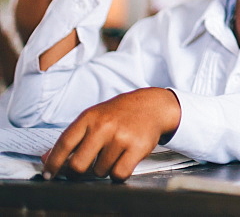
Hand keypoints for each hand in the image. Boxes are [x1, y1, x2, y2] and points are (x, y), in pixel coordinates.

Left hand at [42, 88, 181, 181]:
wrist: (152, 105)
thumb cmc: (119, 113)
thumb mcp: (93, 117)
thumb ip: (72, 137)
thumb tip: (46, 159)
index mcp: (89, 117)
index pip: (64, 144)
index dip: (53, 163)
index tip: (49, 175)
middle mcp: (104, 126)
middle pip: (78, 165)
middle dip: (78, 172)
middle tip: (83, 169)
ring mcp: (121, 137)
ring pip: (99, 172)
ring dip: (103, 169)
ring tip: (112, 155)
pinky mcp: (137, 147)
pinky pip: (118, 174)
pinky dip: (118, 174)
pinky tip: (121, 162)